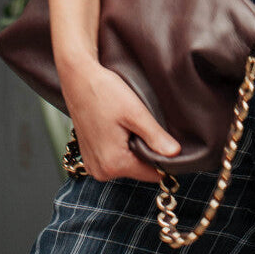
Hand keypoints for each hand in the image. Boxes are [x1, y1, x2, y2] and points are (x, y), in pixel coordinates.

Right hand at [60, 57, 179, 183]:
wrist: (79, 79)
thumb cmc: (104, 92)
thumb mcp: (135, 113)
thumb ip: (156, 137)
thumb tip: (175, 154)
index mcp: (113, 164)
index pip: (151, 174)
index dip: (163, 159)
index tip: (164, 140)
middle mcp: (100, 171)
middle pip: (138, 169)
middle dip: (145, 151)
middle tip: (142, 125)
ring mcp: (92, 165)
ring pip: (126, 164)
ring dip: (133, 148)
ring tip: (128, 124)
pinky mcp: (89, 157)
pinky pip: (114, 158)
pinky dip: (121, 146)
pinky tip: (118, 127)